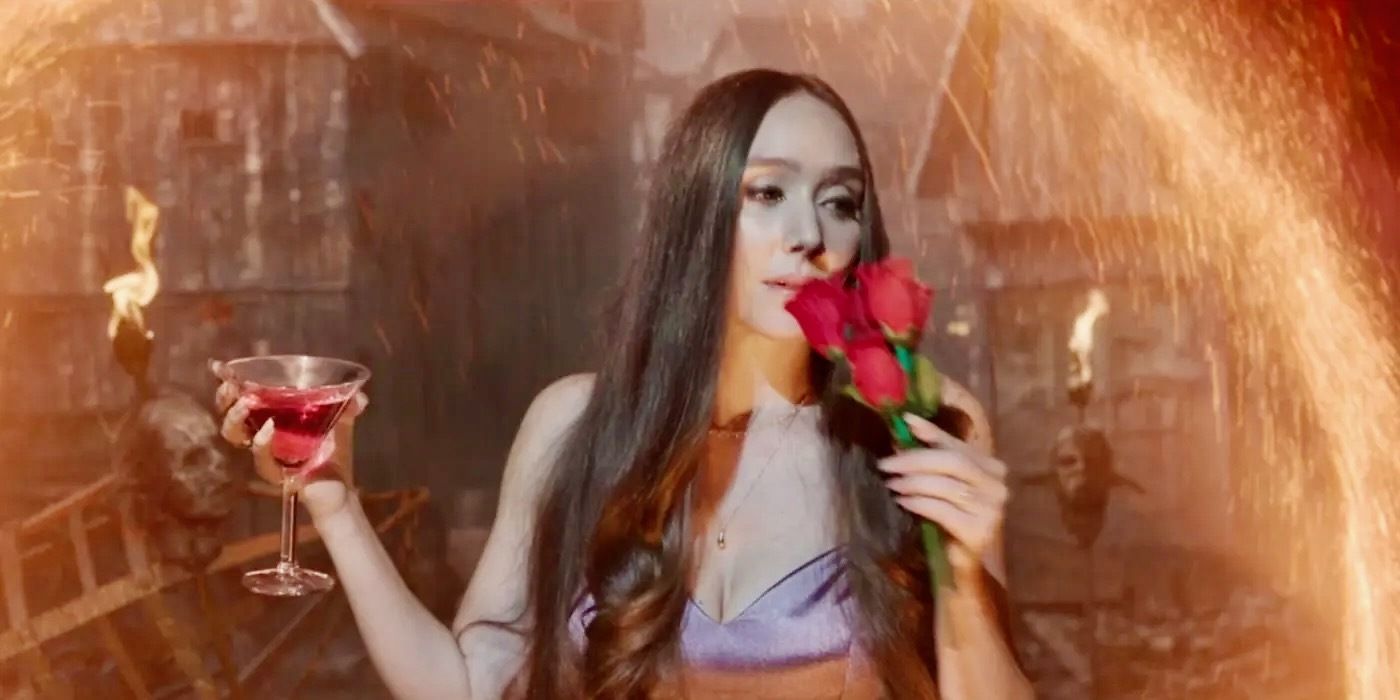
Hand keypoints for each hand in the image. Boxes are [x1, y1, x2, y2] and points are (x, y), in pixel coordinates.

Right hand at [212, 360, 368, 520]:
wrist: (341, 489)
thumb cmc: (335, 454)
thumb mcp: (343, 422)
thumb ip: (351, 405)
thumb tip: (360, 396)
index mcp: (272, 416)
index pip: (243, 397)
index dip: (229, 382)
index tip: (219, 366)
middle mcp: (262, 434)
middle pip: (230, 413)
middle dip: (225, 397)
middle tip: (231, 385)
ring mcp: (265, 454)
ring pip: (234, 435)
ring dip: (235, 417)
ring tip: (247, 404)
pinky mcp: (273, 473)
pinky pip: (260, 459)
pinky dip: (261, 443)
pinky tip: (268, 429)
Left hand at [877, 412, 1008, 577]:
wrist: (960, 562)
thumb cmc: (950, 517)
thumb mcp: (941, 481)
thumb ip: (932, 452)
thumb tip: (908, 421)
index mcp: (992, 468)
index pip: (957, 445)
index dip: (931, 433)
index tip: (904, 423)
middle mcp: (997, 486)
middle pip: (952, 462)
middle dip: (915, 459)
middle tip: (887, 463)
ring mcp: (991, 509)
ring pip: (945, 486)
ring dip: (913, 482)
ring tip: (891, 483)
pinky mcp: (978, 531)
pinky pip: (942, 509)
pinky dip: (918, 502)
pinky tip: (902, 501)